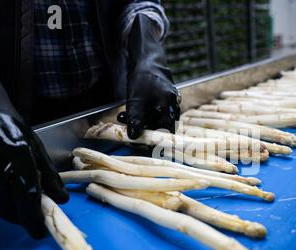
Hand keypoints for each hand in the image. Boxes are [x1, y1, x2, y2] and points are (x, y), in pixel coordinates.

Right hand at [0, 110, 68, 238]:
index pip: (28, 201)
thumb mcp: (37, 149)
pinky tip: (3, 195)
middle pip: (10, 209)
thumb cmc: (13, 130)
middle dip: (23, 217)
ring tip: (18, 202)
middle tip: (33, 215)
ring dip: (9, 211)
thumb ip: (49, 176)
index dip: (33, 221)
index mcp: (19, 162)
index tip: (39, 232)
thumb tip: (62, 199)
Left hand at [117, 14, 180, 138]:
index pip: (168, 130)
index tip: (144, 143)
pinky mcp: (162, 99)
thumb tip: (134, 136)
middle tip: (127, 128)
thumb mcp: (136, 101)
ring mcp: (168, 102)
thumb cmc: (143, 78)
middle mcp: (173, 105)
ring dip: (139, 120)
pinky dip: (140, 113)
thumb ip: (136, 120)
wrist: (145, 59)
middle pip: (160, 125)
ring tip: (122, 117)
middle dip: (142, 128)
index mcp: (170, 105)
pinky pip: (152, 111)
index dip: (157, 138)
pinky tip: (127, 112)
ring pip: (154, 118)